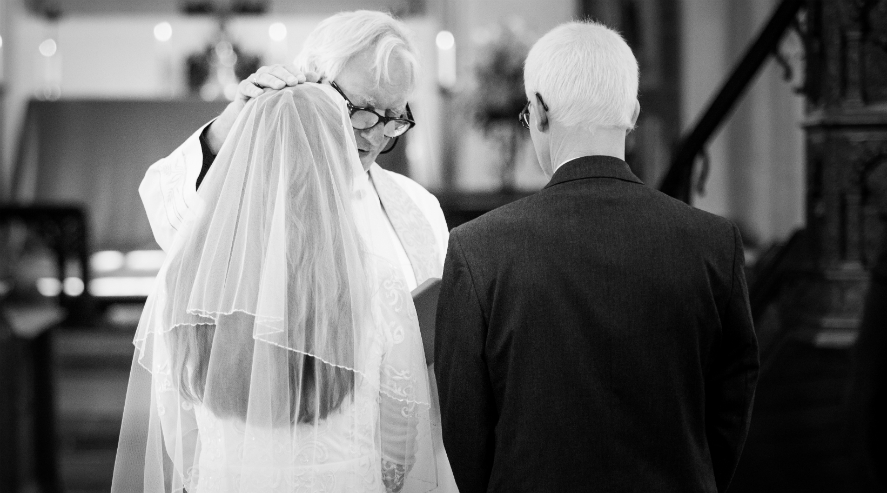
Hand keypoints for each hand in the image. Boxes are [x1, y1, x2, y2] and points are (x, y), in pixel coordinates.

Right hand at [204, 65, 321, 153]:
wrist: (253, 111)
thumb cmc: (274, 100)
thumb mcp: (289, 92)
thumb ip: (303, 83)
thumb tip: (320, 77)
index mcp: (277, 72)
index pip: (287, 67)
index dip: (294, 72)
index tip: (304, 80)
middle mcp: (265, 73)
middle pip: (275, 70)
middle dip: (285, 75)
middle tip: (294, 82)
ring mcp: (253, 80)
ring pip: (262, 76)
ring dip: (271, 80)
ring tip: (280, 86)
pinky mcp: (243, 89)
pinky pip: (247, 87)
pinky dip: (252, 90)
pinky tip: (259, 94)